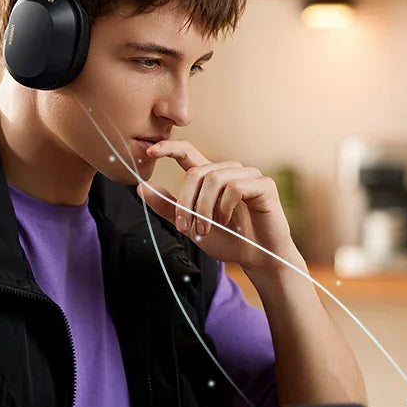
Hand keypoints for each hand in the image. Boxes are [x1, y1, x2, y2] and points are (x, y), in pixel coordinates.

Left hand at [137, 139, 296, 272]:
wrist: (257, 258)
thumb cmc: (228, 240)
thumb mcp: (191, 226)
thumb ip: (169, 208)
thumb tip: (142, 187)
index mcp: (210, 177)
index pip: (188, 153)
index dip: (169, 148)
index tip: (150, 151)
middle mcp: (228, 171)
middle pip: (196, 172)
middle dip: (185, 202)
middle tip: (185, 227)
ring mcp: (248, 175)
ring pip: (214, 178)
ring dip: (204, 208)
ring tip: (206, 229)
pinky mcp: (263, 184)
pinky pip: (235, 187)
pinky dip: (225, 207)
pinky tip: (227, 221)